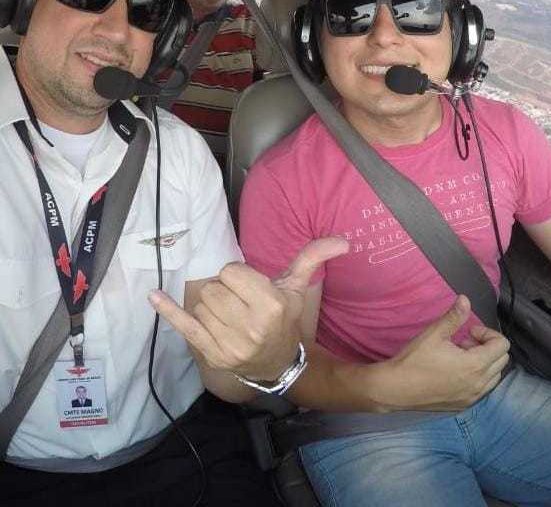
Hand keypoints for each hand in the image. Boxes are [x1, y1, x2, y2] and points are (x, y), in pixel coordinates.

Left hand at [149, 237, 347, 382]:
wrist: (277, 364)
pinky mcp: (210, 354)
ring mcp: (228, 343)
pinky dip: (167, 311)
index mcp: (270, 305)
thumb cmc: (284, 320)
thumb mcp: (297, 288)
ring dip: (209, 305)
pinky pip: (183, 326)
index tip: (247, 286)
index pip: (232, 272)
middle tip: (237, 302)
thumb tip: (343, 240)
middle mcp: (250, 326)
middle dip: (222, 290)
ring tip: (228, 315)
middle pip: (213, 288)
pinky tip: (154, 295)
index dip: (237, 275)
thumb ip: (313, 258)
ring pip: (200, 304)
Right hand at [381, 295, 510, 411]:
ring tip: (460, 357)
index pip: (502, 346)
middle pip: (502, 360)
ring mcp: (472, 398)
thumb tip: (466, 299)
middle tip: (464, 342)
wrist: (395, 389)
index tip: (468, 332)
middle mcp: (478, 385)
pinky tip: (456, 371)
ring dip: (484, 363)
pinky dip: (478, 377)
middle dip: (487, 347)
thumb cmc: (414, 360)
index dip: (487, 333)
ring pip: (494, 376)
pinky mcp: (463, 406)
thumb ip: (454, 317)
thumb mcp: (435, 333)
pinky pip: (483, 389)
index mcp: (475, 366)